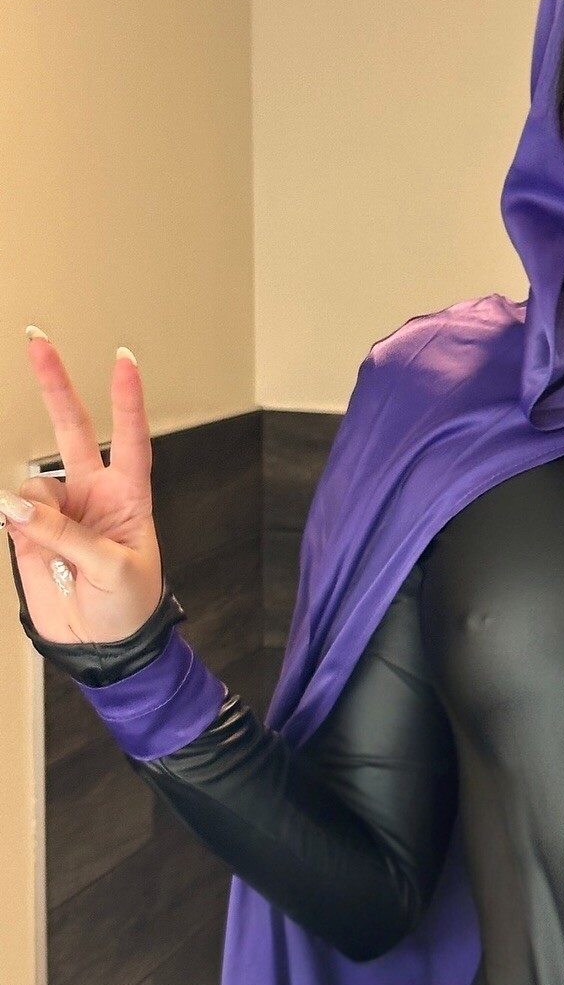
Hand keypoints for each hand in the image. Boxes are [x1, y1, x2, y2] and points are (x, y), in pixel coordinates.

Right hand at [3, 333, 162, 643]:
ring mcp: (59, 509)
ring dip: (35, 510)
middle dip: (55, 383)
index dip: (127, 400)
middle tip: (38, 338)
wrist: (103, 646)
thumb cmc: (129, 607)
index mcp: (130, 498)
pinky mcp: (27, 530)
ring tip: (53, 552)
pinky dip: (14, 520)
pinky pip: (11, 510)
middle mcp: (93, 494)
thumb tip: (16, 506)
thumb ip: (66, 535)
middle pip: (73, 428)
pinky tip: (27, 543)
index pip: (131, 440)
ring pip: (33, 483)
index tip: (124, 360)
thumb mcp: (112, 571)